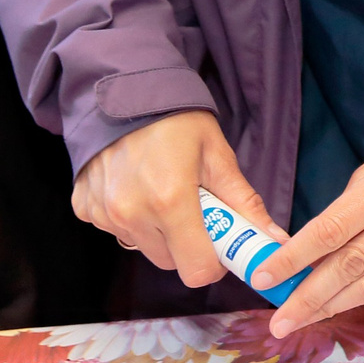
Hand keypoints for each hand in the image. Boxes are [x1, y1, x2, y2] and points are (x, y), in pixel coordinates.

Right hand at [73, 110, 272, 288]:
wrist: (124, 92)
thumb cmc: (178, 122)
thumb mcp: (218, 157)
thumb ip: (246, 205)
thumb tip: (279, 241)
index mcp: (171, 202)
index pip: (197, 270)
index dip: (214, 262)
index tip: (220, 242)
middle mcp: (131, 213)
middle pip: (170, 263)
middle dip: (188, 246)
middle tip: (195, 211)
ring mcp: (103, 213)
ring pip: (143, 248)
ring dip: (158, 233)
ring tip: (164, 193)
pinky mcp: (84, 208)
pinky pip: (115, 231)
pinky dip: (129, 220)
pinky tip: (136, 188)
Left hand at [252, 134, 363, 336]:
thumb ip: (340, 218)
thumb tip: (300, 264)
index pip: (335, 227)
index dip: (295, 257)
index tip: (264, 278)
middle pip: (353, 262)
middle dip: (310, 296)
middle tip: (279, 320)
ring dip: (333, 305)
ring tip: (302, 319)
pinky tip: (341, 301)